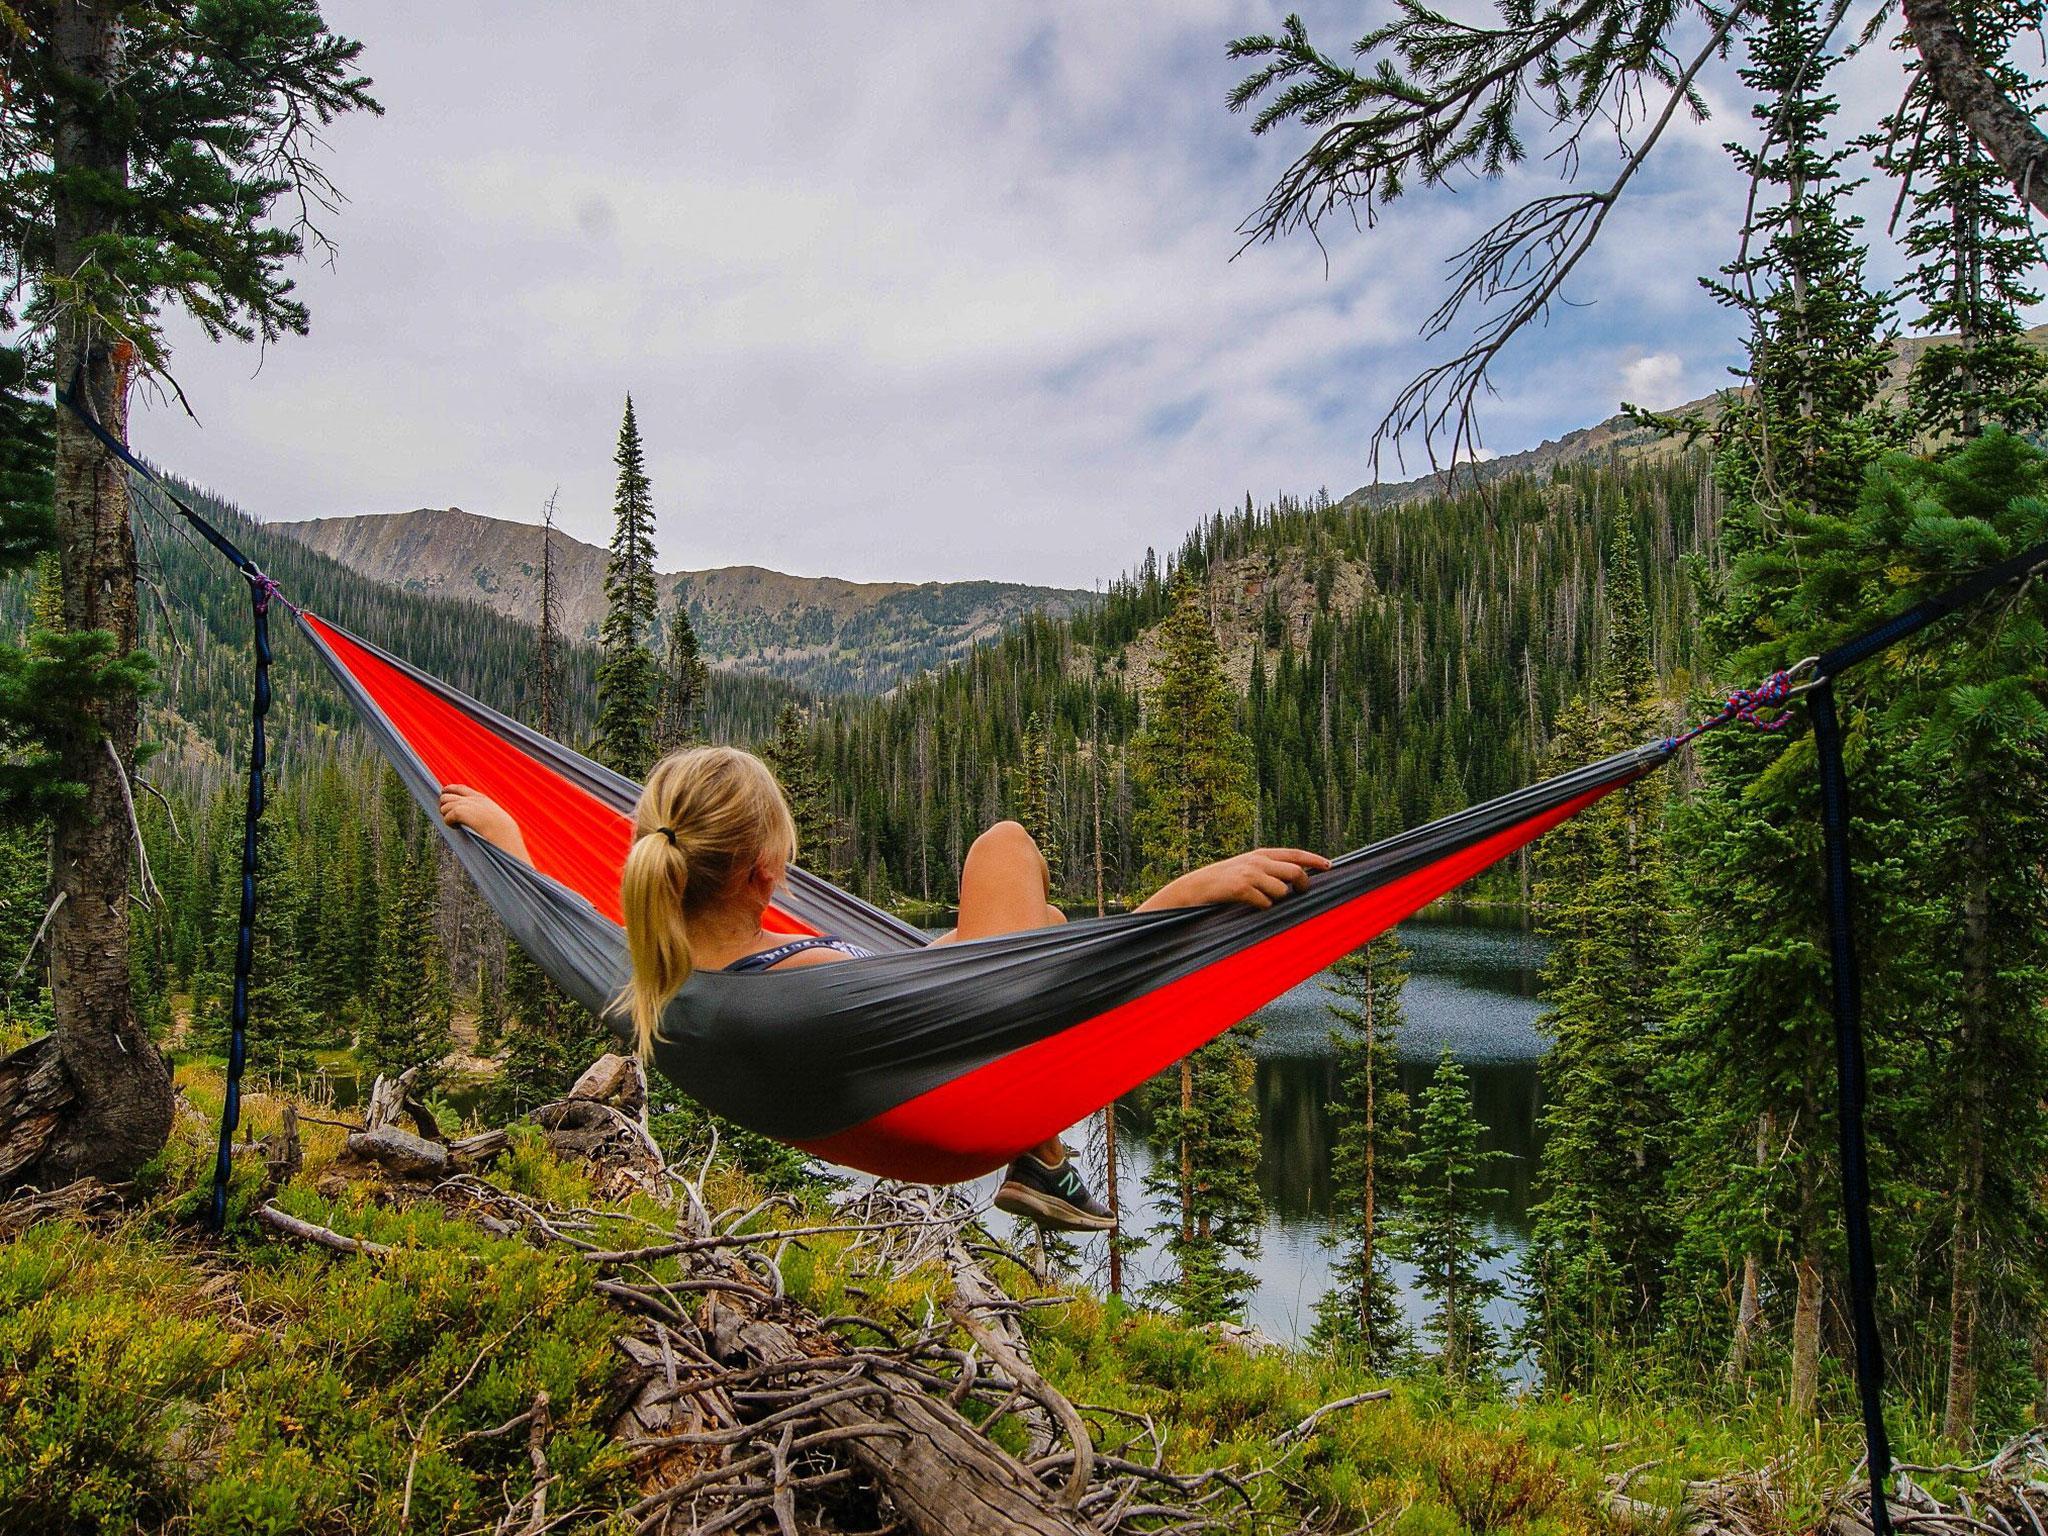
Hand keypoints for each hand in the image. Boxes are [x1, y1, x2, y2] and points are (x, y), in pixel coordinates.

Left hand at [438, 784, 529, 862]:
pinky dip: (449, 823)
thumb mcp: (494, 817)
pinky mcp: (459, 812)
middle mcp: (471, 798)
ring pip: (444, 806)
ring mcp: (465, 804)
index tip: (445, 795)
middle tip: (449, 817)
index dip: (449, 790)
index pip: (460, 788)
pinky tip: (457, 828)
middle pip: (446, 796)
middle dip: (444, 806)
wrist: (503, 832)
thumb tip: (475, 819)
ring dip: (446, 815)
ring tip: (455, 824)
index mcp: (481, 798)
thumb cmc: (502, 830)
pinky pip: (446, 817)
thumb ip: (483, 813)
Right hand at [1137, 848, 1332, 912]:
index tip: (1330, 865)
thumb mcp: (1244, 868)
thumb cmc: (1221, 883)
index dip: (1314, 859)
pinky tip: (1250, 906)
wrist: (1193, 889)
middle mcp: (1257, 861)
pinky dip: (1262, 908)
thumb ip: (1266, 870)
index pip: (1294, 854)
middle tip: (1303, 893)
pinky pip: (1266, 903)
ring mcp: (1250, 874)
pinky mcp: (1242, 888)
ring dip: (1276, 900)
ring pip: (1282, 891)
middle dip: (1303, 885)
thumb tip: (1293, 881)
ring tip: (1260, 901)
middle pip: (1295, 872)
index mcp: (1260, 854)